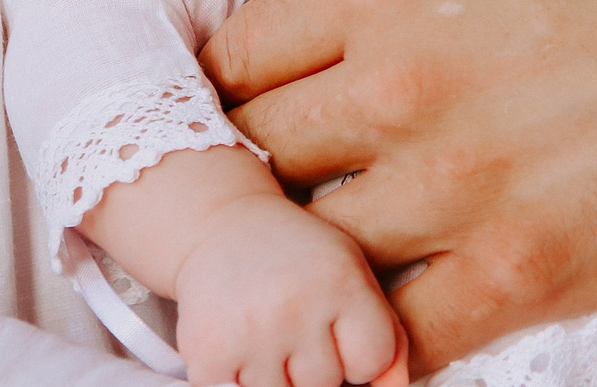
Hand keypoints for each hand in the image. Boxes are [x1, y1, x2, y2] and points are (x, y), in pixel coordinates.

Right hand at [168, 193, 405, 386]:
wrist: (223, 225)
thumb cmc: (300, 256)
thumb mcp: (354, 274)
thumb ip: (388, 335)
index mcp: (342, 281)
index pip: (372, 361)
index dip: (356, 355)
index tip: (338, 332)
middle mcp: (297, 304)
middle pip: (325, 383)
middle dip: (312, 364)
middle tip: (293, 323)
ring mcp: (250, 330)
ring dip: (274, 373)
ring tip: (265, 330)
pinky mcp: (208, 351)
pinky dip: (236, 377)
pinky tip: (237, 340)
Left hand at [201, 0, 596, 370]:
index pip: (235, 59)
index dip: (243, 87)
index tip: (276, 105)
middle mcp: (402, 85)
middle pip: (252, 160)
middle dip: (266, 173)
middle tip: (303, 183)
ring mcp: (456, 189)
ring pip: (305, 250)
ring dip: (313, 253)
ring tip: (337, 249)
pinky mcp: (516, 276)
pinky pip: (386, 333)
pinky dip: (369, 333)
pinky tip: (380, 319)